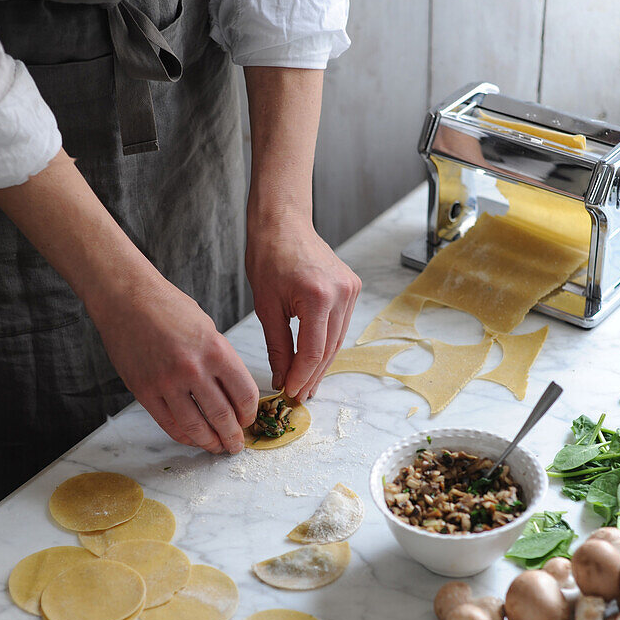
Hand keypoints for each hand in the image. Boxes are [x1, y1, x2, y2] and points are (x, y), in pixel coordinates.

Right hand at [89, 259, 258, 453]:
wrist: (126, 297)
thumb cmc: (167, 307)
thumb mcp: (207, 327)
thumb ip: (221, 360)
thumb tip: (233, 393)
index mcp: (216, 349)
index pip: (245, 394)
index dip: (250, 414)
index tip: (248, 420)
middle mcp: (193, 368)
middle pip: (223, 416)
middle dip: (233, 436)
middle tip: (236, 445)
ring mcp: (167, 382)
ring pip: (196, 426)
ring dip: (210, 442)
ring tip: (217, 447)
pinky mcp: (144, 390)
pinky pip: (169, 423)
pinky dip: (184, 436)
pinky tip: (192, 438)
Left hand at [246, 214, 361, 401]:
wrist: (283, 223)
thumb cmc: (268, 257)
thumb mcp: (266, 307)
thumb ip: (277, 347)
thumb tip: (283, 379)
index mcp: (317, 295)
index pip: (313, 350)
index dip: (302, 376)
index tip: (291, 393)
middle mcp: (341, 293)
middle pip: (330, 349)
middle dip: (313, 375)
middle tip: (299, 395)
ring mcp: (351, 289)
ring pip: (338, 340)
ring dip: (322, 364)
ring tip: (306, 384)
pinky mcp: (352, 287)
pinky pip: (340, 325)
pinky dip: (328, 344)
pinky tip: (315, 360)